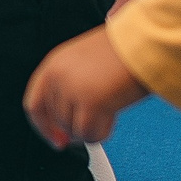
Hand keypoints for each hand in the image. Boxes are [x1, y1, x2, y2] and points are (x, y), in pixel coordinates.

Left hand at [23, 25, 151, 147]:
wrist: (146, 41)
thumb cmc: (125, 51)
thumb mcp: (87, 63)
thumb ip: (73, 87)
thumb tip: (69, 122)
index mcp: (54, 64)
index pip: (35, 104)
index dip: (43, 127)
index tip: (56, 140)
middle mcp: (57, 76)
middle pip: (56, 120)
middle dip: (74, 131)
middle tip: (92, 130)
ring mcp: (71, 89)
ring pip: (72, 128)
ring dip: (90, 130)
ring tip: (109, 115)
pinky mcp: (90, 101)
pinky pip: (88, 133)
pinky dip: (100, 134)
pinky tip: (112, 121)